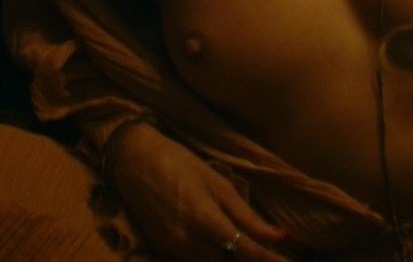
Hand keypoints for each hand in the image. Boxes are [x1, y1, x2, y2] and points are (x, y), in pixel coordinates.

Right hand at [107, 122, 288, 259]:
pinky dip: (213, 260)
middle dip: (252, 261)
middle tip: (277, 257)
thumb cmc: (179, 163)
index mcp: (204, 220)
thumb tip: (280, 236)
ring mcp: (171, 249)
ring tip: (253, 253)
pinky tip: (225, 254)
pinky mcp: (162, 250)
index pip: (245, 251)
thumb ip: (246, 215)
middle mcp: (186, 241)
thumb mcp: (216, 183)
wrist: (132, 160)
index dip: (269, 261)